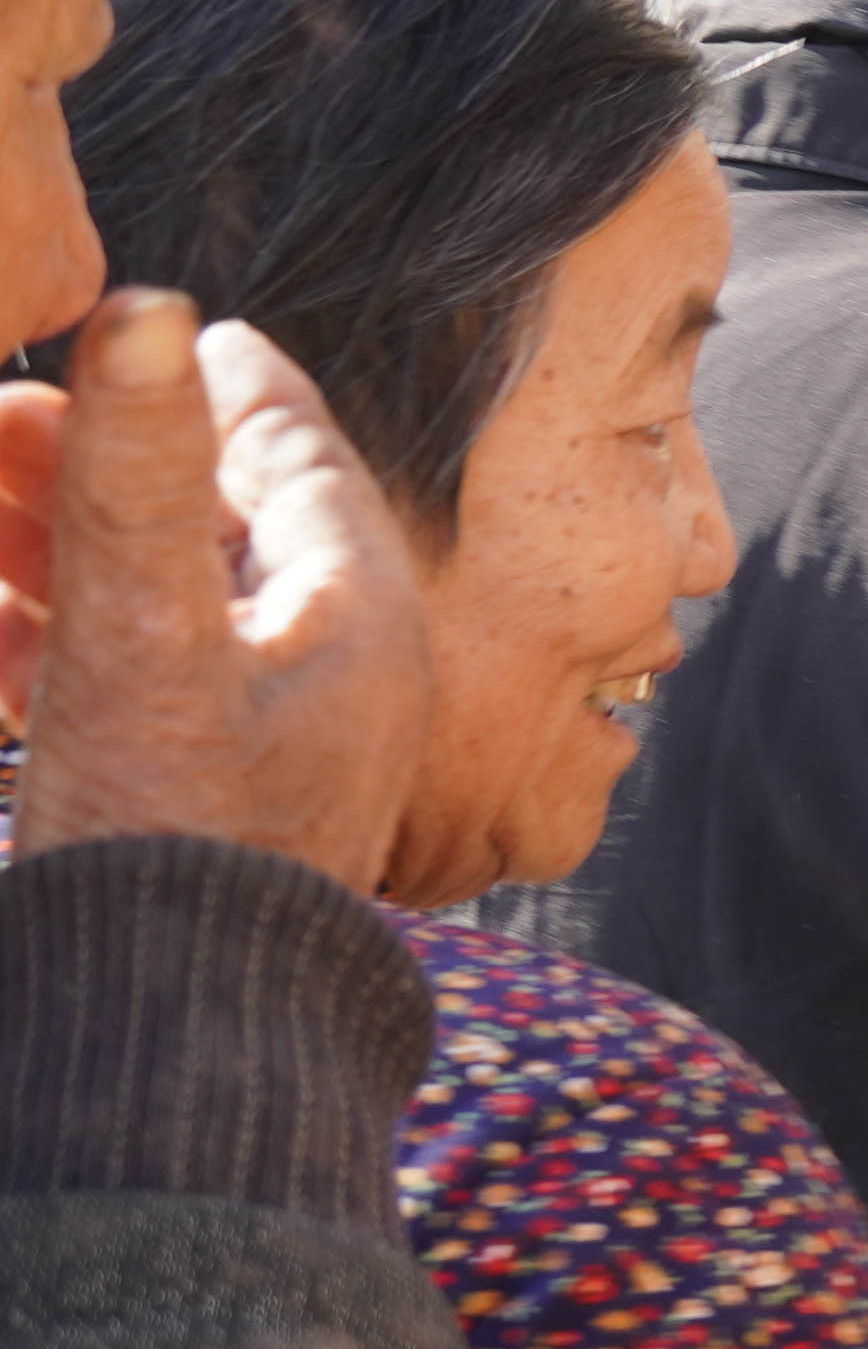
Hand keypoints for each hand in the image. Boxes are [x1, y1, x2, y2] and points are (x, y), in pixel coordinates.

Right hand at [0, 295, 429, 888]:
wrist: (154, 1041)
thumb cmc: (171, 841)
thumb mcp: (140, 639)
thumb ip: (135, 480)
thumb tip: (151, 308)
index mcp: (353, 620)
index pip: (297, 457)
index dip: (219, 382)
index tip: (164, 319)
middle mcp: (323, 673)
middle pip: (204, 524)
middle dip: (100, 456)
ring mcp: (252, 741)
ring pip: (143, 599)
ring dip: (47, 535)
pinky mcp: (176, 800)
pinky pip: (105, 682)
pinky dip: (33, 628)